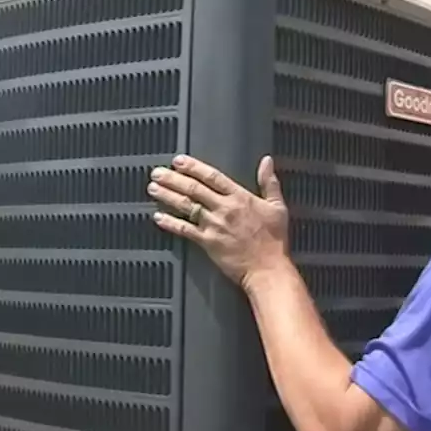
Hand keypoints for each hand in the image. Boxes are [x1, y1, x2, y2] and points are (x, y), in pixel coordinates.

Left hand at [147, 154, 288, 287]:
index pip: (213, 177)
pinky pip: (185, 231)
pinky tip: (158, 217)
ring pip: (186, 206)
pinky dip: (170, 223)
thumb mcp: (277, 207)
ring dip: (167, 196)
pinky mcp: (208, 243)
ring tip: (153, 188)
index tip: (179, 161)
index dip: (194, 167)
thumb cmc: (274, 241)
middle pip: (194, 189)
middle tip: (157, 172)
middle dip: (173, 179)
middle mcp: (224, 209)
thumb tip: (267, 161)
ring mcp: (214, 226)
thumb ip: (269, 182)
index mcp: (240, 197)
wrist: (268, 269)